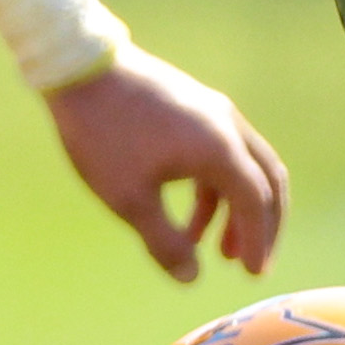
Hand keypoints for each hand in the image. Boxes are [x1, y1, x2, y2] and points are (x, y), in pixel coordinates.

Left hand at [47, 46, 288, 281]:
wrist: (78, 67)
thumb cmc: (102, 135)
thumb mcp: (129, 198)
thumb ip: (163, 242)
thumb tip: (191, 278)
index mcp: (219, 149)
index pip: (255, 201)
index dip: (257, 241)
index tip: (252, 275)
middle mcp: (226, 126)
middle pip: (266, 181)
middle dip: (262, 227)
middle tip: (251, 265)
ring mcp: (212, 112)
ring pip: (243, 168)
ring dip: (235, 211)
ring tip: (217, 250)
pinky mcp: (193, 107)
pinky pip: (219, 154)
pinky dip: (213, 189)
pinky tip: (191, 218)